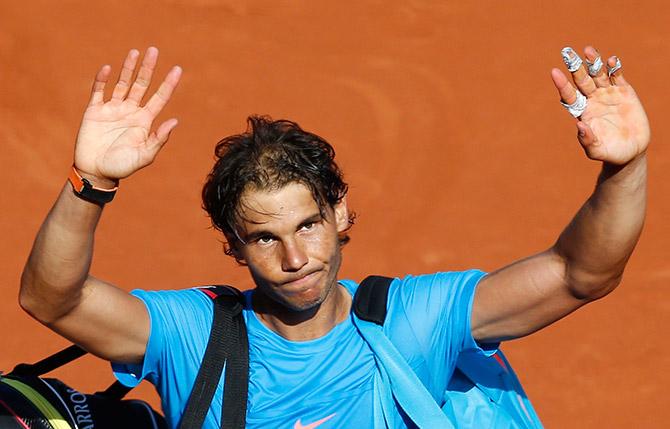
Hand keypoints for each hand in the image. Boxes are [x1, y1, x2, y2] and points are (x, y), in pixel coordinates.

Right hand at [74, 47, 181, 182]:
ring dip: (128, 68)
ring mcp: (113, 109)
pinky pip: (99, 91)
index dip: (168, 84)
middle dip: (148, 68)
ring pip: (122, 83)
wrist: (96, 173)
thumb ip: (158, 139)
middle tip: (154, 50)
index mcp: (144, 121)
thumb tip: (174, 121)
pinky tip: (107, 68)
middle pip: (141, 85)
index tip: (178, 69)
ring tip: (135, 52)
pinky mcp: (94, 111)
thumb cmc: (122, 167)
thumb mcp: (145, 155)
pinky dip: (102, 80)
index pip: (160, 98)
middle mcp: (130, 111)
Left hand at [552, 46, 649, 165]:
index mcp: (582, 112)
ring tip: (588, 50)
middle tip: (567, 52)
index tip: (555, 72)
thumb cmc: (609, 152)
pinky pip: (617, 76)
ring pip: (598, 74)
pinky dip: (615, 68)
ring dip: (593, 62)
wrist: (631, 151)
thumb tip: (579, 125)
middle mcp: (592, 100)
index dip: (562, 84)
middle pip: (582, 80)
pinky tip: (611, 60)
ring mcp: (608, 94)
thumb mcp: (596, 150)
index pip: (569, 95)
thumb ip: (587, 140)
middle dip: (575, 67)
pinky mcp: (624, 92)